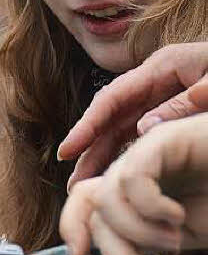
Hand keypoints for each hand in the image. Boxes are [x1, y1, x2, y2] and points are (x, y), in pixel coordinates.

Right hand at [58, 43, 207, 187]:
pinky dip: (129, 154)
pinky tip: (120, 177)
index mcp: (161, 67)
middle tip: (72, 182)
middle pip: (112, 117)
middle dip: (90, 149)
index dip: (87, 125)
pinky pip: (144, 134)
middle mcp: (156, 81)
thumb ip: (185, 104)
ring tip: (88, 187)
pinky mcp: (175, 110)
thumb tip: (145, 131)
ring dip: (105, 156)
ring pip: (125, 128)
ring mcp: (165, 95)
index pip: (113, 98)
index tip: (68, 150)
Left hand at [60, 112, 207, 254]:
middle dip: (114, 250)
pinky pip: (132, 178)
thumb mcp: (179, 232)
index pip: (85, 201)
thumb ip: (142, 237)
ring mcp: (146, 153)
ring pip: (107, 197)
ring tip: (175, 240)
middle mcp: (133, 169)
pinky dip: (150, 207)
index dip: (72, 226)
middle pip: (90, 203)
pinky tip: (177, 216)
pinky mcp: (162, 140)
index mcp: (134, 190)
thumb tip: (103, 251)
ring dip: (140, 233)